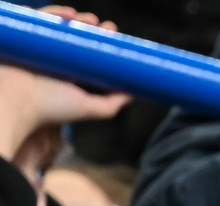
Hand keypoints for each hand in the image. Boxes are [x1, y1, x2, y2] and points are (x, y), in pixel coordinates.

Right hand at [0, 10, 128, 159]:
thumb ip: (110, 104)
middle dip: (92, 29)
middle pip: (74, 36)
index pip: (86, 53)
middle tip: (107, 28)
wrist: (17, 102)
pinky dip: (53, 13)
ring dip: (76, 19)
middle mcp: (52, 58)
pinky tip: (69, 14)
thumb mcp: (88, 108)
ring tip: (90, 20)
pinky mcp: (24, 36)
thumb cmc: (50, 108)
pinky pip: (37, 19)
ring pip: (58, 25)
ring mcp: (38, 46)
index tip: (114, 37)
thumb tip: (131, 94)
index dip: (100, 43)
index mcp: (67, 73)